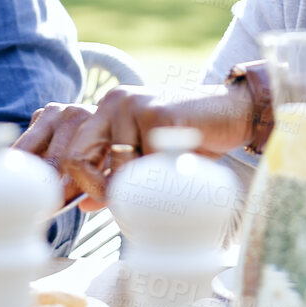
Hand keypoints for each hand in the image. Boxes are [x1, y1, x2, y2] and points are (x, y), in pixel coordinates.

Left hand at [15, 85, 250, 206]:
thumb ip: (114, 173)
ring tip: (167, 180)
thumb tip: (83, 203)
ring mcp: (135, 106)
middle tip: (122, 205)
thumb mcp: (145, 155)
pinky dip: (163, 179)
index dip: (78, 185)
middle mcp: (114, 102)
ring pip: (118, 171)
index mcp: (106, 109)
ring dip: (143, 186)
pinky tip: (181, 169)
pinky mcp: (159, 115)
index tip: (94, 205)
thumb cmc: (190, 137)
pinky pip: (147, 166)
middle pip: (77, 159)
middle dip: (97, 190)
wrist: (234, 111)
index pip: (70, 154)